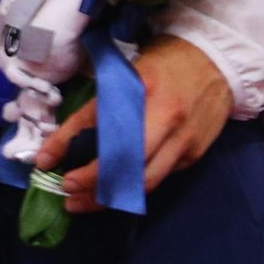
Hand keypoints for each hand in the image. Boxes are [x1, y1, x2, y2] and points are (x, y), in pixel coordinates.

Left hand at [35, 34, 232, 213]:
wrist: (219, 62)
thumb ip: (104, 98)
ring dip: (110, 196)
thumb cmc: (166, 60)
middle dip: (91, 180)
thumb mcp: (129, 68)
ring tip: (81, 203)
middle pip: (123, 160)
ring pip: (143, 180)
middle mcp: (164, 116)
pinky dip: (133, 190)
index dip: (66, 142)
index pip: (96, 120)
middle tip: (65, 190)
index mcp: (141, 87)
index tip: (44, 160)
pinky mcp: (193, 155)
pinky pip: (160, 178)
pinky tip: (112, 194)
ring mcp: (183, 140)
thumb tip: (69, 130)